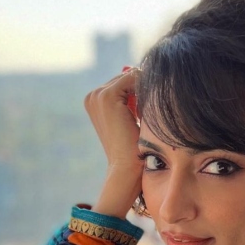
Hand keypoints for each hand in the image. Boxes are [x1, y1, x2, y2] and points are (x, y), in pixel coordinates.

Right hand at [84, 68, 143, 218]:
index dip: (142, 92)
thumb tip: (147, 79)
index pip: (125, 82)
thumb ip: (134, 101)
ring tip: (148, 115)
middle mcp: (92, 95)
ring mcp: (98, 95)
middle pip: (128, 77)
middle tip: (151, 114)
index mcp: (94, 101)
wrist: (126, 167)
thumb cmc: (132, 149)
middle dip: (143, 90)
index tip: (151, 110)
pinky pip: (134, 79)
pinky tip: (148, 111)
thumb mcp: (132, 120)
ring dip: (145, 92)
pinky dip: (146, 91)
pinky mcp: (108, 96)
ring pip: (133, 77)